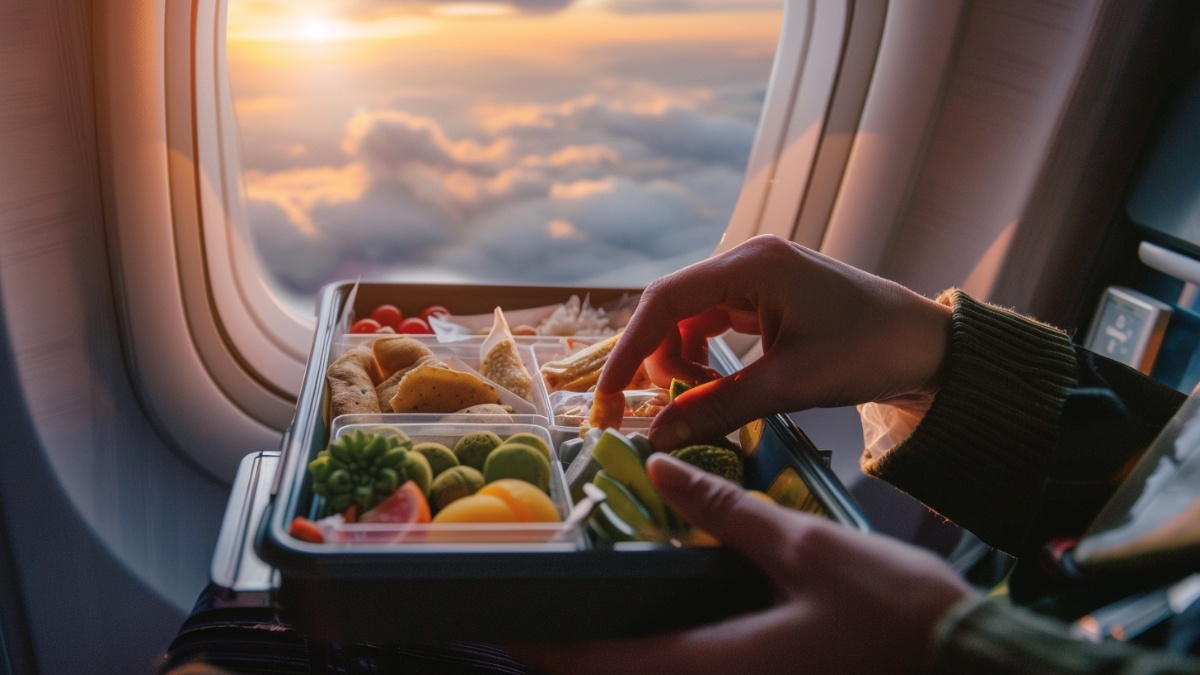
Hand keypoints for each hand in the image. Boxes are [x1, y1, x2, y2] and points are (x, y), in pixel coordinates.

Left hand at [514, 455, 974, 674]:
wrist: (970, 663)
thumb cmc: (894, 611)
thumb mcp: (804, 548)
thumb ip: (726, 514)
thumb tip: (666, 471)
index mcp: (713, 665)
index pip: (600, 664)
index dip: (545, 643)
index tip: (506, 617)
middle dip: (574, 656)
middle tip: (544, 613)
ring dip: (617, 661)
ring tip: (592, 616)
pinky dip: (661, 660)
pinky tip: (665, 630)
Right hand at [598, 234, 951, 449]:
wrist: (928, 346)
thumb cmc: (870, 352)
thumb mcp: (791, 385)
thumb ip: (718, 407)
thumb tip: (658, 436)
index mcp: (753, 266)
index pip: (665, 301)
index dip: (629, 348)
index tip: (608, 394)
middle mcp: (747, 261)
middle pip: (670, 308)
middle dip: (658, 359)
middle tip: (661, 409)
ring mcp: (756, 277)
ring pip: (688, 319)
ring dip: (681, 361)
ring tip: (700, 400)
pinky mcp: (765, 297)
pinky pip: (712, 324)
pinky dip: (703, 357)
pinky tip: (714, 385)